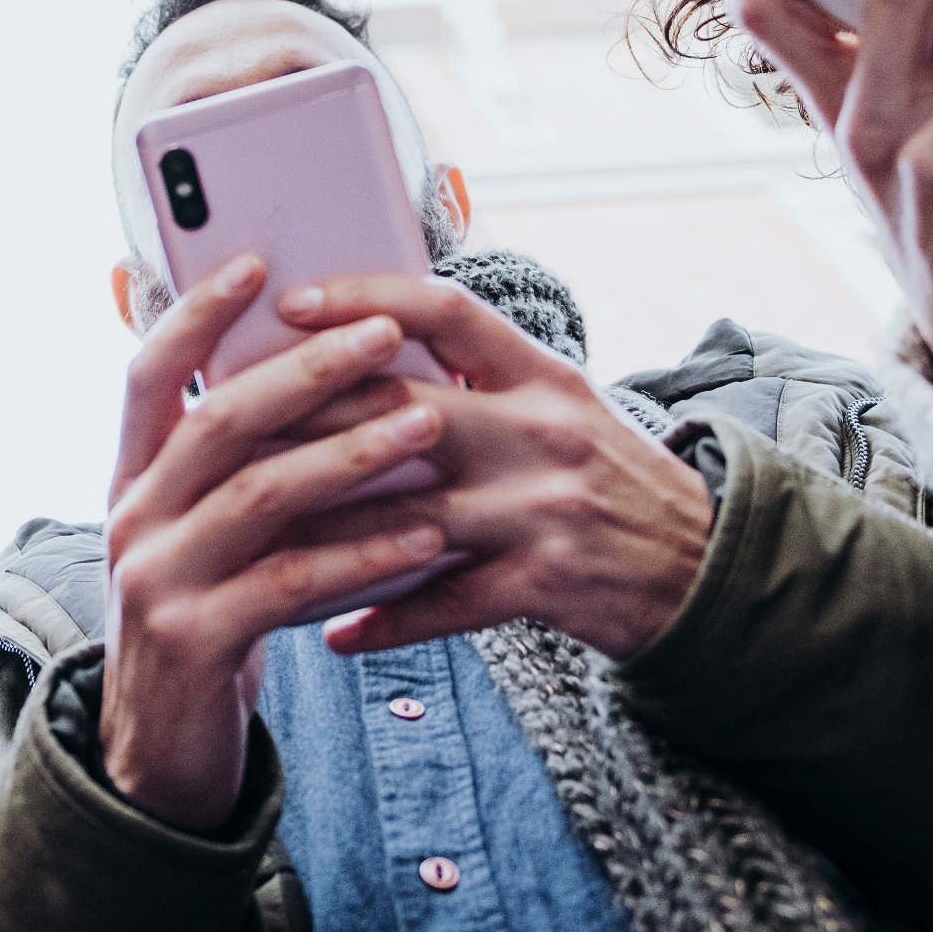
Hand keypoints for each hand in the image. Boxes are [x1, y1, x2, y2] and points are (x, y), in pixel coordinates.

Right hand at [96, 254, 459, 829]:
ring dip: (350, 453)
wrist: (163, 754)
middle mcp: (131, 519)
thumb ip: (246, 469)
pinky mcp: (194, 642)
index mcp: (133, 480)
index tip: (256, 260)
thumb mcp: (212, 536)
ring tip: (426, 423)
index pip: (149, 375)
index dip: (196, 315)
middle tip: (387, 335)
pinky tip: (425, 536)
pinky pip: (289, 581)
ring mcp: (155, 581)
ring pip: (258, 495)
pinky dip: (362, 554)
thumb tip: (335, 375)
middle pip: (217, 420)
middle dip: (307, 370)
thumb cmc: (213, 620)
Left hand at [239, 275, 712, 661]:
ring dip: (321, 534)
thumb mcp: (560, 405)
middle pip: (403, 411)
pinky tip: (331, 633)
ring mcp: (543, 508)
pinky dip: (382, 619)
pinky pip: (442, 603)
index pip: (445, 308)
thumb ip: (481, 378)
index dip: (364, 298)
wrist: (704, 569)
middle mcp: (541, 430)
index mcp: (541, 372)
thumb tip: (366, 346)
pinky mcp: (545, 583)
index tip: (289, 303)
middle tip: (227, 427)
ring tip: (251, 540)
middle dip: (307, 420)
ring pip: (404, 516)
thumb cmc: (610, 478)